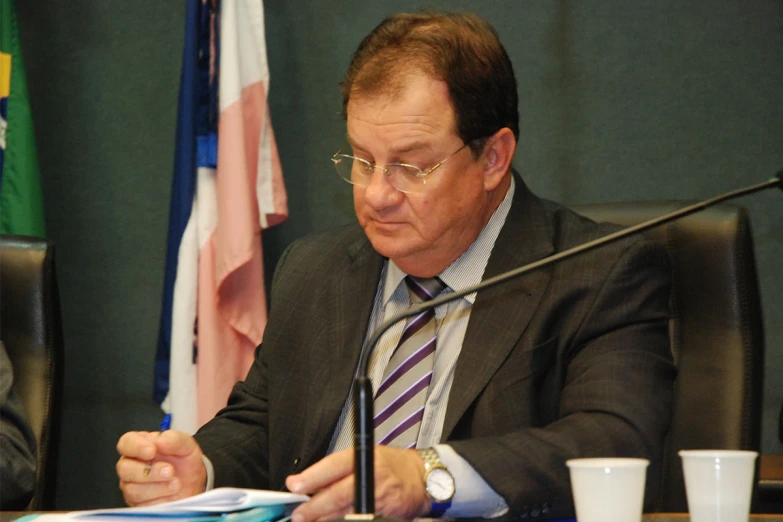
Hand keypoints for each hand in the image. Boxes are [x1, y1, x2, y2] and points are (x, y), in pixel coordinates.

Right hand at [116, 430, 206, 505]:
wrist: (194, 483)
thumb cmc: (185, 461)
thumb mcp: (186, 445)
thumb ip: (174, 439)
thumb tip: (160, 440)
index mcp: (140, 445)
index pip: (126, 443)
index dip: (136, 447)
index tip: (152, 451)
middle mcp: (131, 465)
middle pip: (125, 468)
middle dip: (150, 471)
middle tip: (169, 471)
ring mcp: (132, 486)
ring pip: (133, 489)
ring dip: (158, 487)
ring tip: (176, 483)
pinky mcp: (138, 504)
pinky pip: (142, 505)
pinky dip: (160, 499)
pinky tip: (172, 494)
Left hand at [285, 446, 429, 521]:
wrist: (423, 479)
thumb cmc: (395, 465)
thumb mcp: (369, 455)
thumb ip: (342, 468)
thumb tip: (314, 480)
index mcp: (365, 457)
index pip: (334, 466)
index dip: (312, 476)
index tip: (295, 484)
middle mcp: (372, 477)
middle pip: (337, 494)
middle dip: (314, 506)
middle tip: (299, 512)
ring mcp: (378, 498)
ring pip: (345, 511)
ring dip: (324, 517)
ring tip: (310, 519)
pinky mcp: (383, 514)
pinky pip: (358, 518)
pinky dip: (343, 520)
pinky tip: (332, 521)